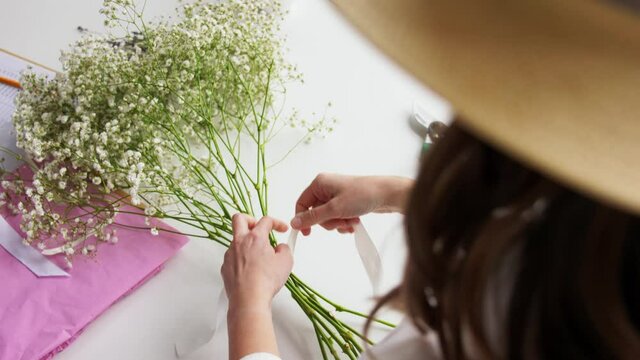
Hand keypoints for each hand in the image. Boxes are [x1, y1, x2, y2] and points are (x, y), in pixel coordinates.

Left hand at [221, 214, 292, 309]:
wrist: (249, 299)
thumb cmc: (266, 281)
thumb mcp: (286, 261)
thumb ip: (285, 249)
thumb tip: (280, 248)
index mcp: (255, 237)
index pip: (266, 220)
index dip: (276, 222)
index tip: (282, 229)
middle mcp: (240, 242)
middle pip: (239, 219)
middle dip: (251, 220)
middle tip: (259, 229)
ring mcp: (230, 254)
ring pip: (236, 240)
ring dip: (246, 243)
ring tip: (258, 257)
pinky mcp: (225, 267)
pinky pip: (233, 257)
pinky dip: (241, 259)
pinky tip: (250, 270)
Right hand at [291, 173, 412, 234]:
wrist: (387, 194)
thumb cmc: (362, 196)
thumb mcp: (335, 209)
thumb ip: (313, 217)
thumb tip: (294, 223)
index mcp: (319, 183)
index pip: (302, 203)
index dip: (303, 219)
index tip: (307, 234)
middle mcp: (326, 187)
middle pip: (316, 213)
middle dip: (329, 222)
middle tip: (341, 221)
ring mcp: (336, 195)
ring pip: (328, 217)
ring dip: (338, 223)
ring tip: (351, 221)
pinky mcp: (346, 202)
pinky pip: (338, 217)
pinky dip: (344, 222)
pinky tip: (355, 222)